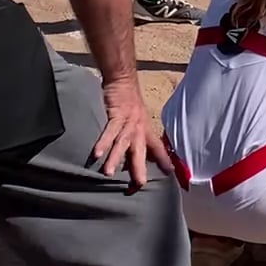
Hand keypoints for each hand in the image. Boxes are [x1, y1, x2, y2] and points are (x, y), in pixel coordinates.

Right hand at [95, 75, 171, 191]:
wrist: (123, 80)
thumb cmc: (129, 102)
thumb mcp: (138, 119)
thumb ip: (139, 135)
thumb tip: (140, 153)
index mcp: (146, 129)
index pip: (158, 148)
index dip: (164, 160)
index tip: (169, 174)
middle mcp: (139, 127)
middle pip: (140, 151)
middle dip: (139, 168)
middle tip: (138, 184)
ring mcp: (128, 121)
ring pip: (122, 143)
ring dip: (115, 158)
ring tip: (108, 174)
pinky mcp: (116, 114)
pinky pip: (109, 130)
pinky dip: (103, 142)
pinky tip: (96, 153)